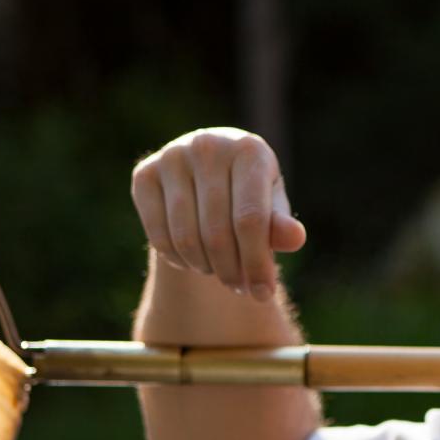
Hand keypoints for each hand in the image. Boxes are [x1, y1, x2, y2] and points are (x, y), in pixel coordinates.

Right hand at [131, 128, 306, 300]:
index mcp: (249, 150)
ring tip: (219, 270)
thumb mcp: (271, 208)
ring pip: (186, 238)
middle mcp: (208, 146)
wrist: (208, 174)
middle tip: (240, 288)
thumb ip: (280, 225)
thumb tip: (295, 238)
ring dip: (205, 267)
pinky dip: (178, 260)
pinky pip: (158, 236)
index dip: (257, 263)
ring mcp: (172, 157)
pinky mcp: (144, 174)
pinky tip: (193, 258)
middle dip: (231, 271)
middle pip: (217, 233)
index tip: (263, 294)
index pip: (250, 219)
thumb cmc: (249, 195)